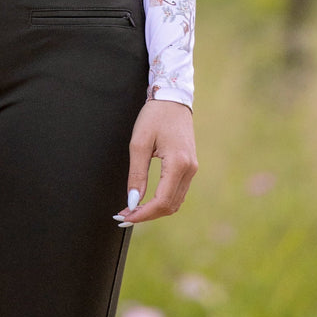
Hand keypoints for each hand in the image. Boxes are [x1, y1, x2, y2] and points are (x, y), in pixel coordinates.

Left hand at [113, 100, 196, 225]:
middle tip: (124, 217)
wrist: (172, 99)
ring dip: (154, 210)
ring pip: (175, 202)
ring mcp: (192, 170)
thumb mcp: (139, 143)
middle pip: (170, 206)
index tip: (125, 217)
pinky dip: (162, 201)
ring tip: (132, 210)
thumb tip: (132, 200)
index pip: (162, 201)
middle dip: (147, 215)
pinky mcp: (190, 167)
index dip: (143, 214)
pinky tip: (146, 201)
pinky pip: (177, 192)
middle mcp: (190, 170)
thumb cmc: (154, 116)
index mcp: (178, 164)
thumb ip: (136, 174)